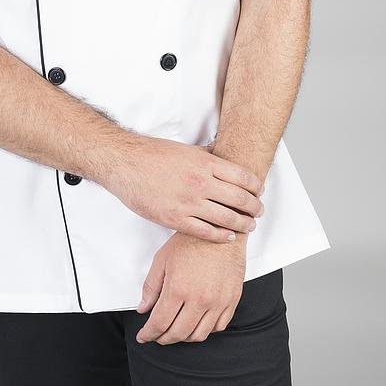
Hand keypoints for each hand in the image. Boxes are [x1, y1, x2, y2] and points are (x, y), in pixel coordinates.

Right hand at [98, 135, 263, 242]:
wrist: (125, 164)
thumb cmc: (152, 154)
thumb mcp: (185, 149)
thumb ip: (206, 155)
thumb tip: (221, 154)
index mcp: (204, 163)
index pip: (242, 177)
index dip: (256, 187)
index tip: (259, 192)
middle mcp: (200, 182)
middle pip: (239, 199)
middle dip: (254, 208)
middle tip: (258, 212)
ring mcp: (188, 202)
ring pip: (226, 218)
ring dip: (242, 223)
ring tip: (248, 226)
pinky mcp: (175, 218)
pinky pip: (205, 232)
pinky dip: (221, 236)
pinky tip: (228, 236)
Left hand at [134, 231, 247, 343]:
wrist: (220, 229)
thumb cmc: (191, 240)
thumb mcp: (163, 258)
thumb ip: (151, 286)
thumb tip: (144, 308)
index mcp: (179, 289)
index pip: (160, 323)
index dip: (148, 334)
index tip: (144, 336)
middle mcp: (199, 299)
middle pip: (178, 333)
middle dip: (163, 338)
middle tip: (157, 335)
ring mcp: (218, 302)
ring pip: (199, 335)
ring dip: (184, 337)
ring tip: (176, 330)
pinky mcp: (232, 300)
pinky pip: (219, 327)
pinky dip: (205, 330)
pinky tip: (196, 322)